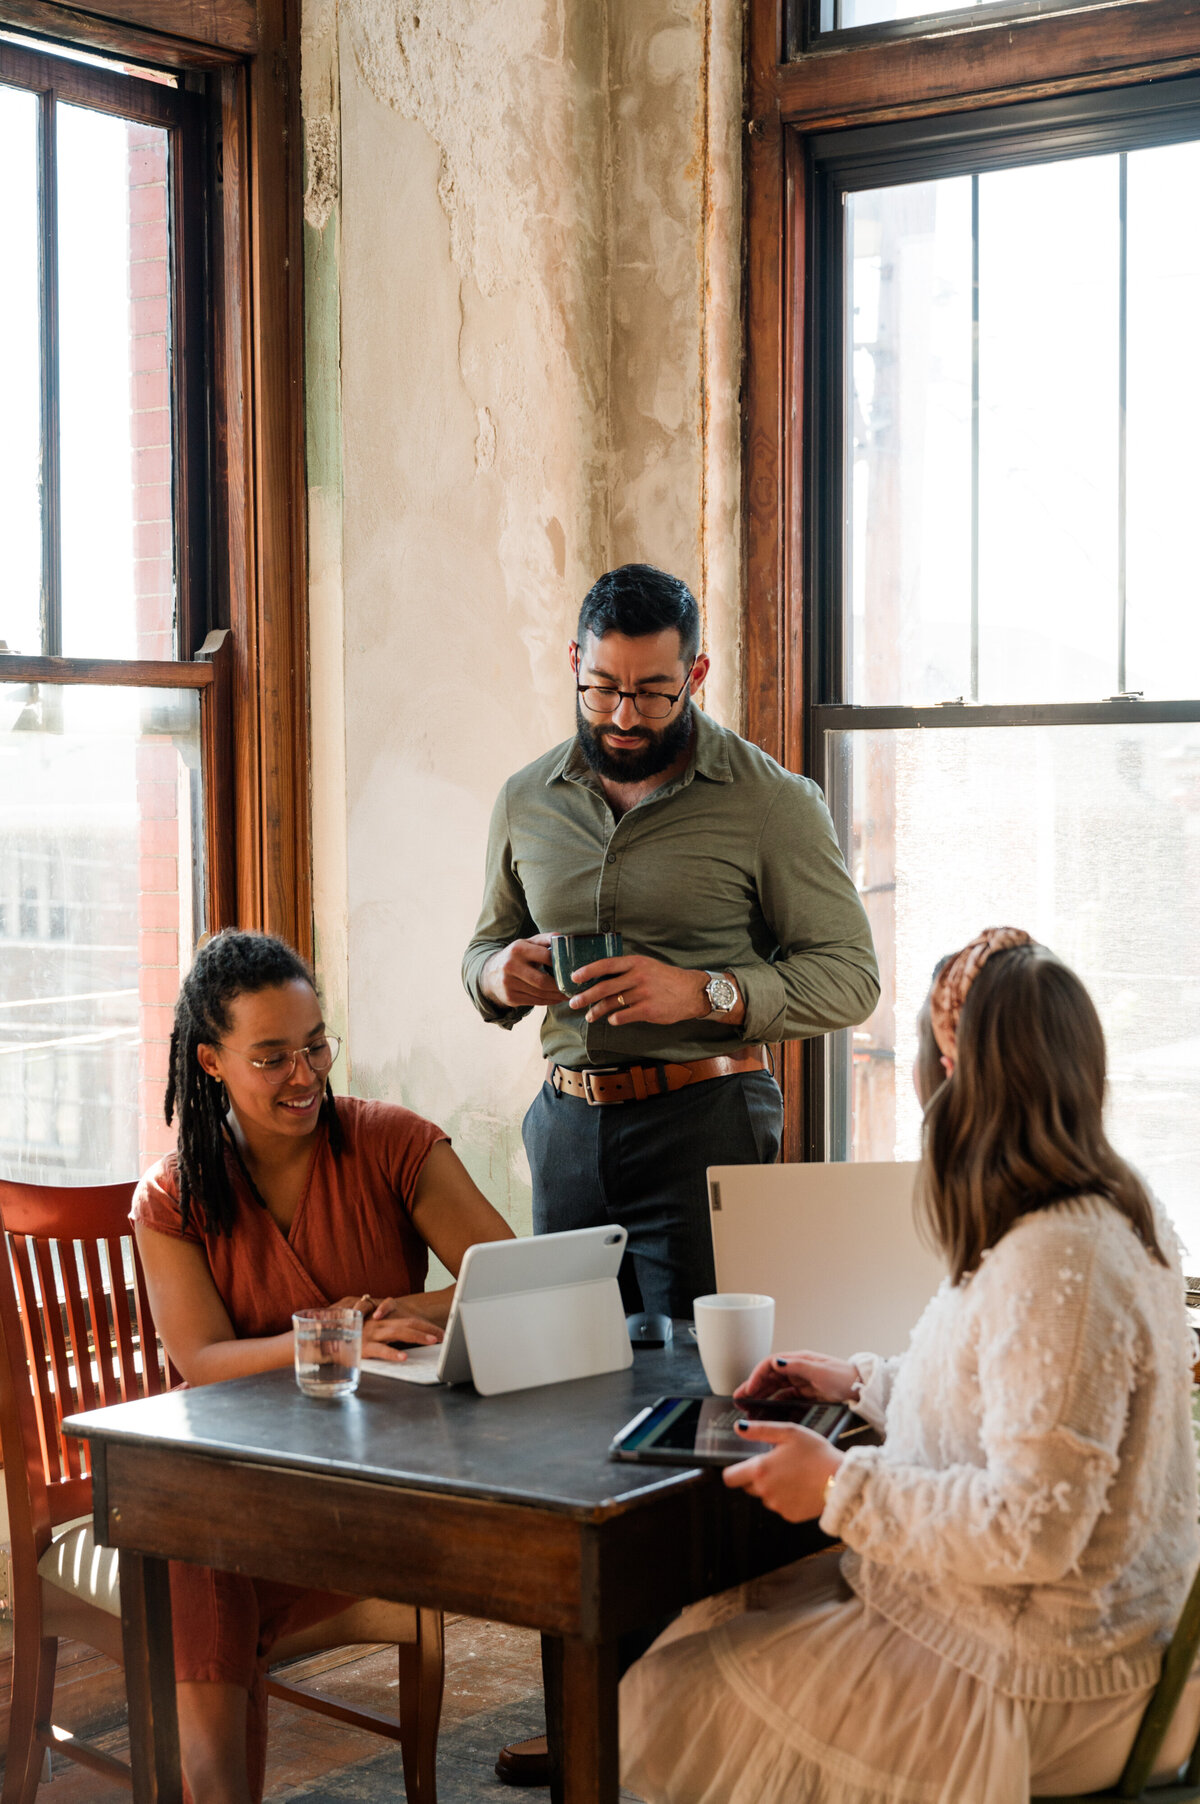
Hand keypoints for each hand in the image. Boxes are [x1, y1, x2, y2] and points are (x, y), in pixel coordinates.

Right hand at [334, 1295, 443, 1362]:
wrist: (321, 1341)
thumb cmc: (346, 1341)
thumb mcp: (369, 1337)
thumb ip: (386, 1338)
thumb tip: (407, 1345)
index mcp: (382, 1323)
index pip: (409, 1321)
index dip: (426, 1326)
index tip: (442, 1333)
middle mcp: (378, 1325)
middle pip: (408, 1323)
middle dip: (428, 1329)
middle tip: (444, 1336)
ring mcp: (370, 1334)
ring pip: (398, 1332)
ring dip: (417, 1336)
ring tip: (431, 1341)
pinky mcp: (362, 1347)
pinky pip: (380, 1350)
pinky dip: (393, 1353)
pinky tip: (404, 1357)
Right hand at [480, 934, 566, 1008]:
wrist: (490, 972)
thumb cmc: (516, 956)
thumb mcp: (527, 943)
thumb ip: (545, 939)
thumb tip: (565, 939)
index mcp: (518, 948)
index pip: (546, 957)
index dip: (561, 963)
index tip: (573, 968)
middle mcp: (510, 965)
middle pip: (542, 981)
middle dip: (560, 986)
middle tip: (573, 987)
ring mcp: (508, 983)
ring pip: (539, 994)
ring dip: (557, 996)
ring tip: (568, 994)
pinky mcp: (509, 997)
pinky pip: (534, 1001)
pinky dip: (549, 1001)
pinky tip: (557, 999)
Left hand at [567, 954, 709, 1025]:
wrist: (691, 991)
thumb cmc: (665, 978)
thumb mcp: (647, 966)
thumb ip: (626, 969)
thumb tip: (600, 977)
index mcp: (636, 962)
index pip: (606, 964)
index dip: (587, 971)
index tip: (574, 978)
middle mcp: (638, 976)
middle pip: (604, 987)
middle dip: (585, 997)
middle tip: (574, 1003)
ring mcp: (643, 993)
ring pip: (611, 1003)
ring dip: (597, 1011)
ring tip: (589, 1016)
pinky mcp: (648, 1010)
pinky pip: (623, 1016)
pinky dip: (614, 1019)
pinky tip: (611, 1020)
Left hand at [723, 1421, 842, 1522]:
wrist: (841, 1480)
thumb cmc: (817, 1453)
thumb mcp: (789, 1432)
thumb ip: (760, 1430)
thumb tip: (739, 1427)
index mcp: (761, 1470)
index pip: (729, 1478)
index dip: (733, 1471)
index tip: (743, 1465)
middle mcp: (765, 1492)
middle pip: (747, 1486)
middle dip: (756, 1477)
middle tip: (777, 1465)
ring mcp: (777, 1506)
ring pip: (765, 1496)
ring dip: (772, 1488)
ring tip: (793, 1475)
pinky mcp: (790, 1516)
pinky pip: (780, 1506)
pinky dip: (786, 1498)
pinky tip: (800, 1487)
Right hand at [735, 1350, 858, 1404]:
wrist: (863, 1389)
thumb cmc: (844, 1378)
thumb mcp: (820, 1371)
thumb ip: (797, 1366)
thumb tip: (776, 1362)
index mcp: (799, 1361)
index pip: (770, 1365)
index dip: (756, 1376)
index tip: (747, 1390)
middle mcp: (798, 1370)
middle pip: (770, 1378)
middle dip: (754, 1388)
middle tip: (740, 1401)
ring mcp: (802, 1382)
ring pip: (776, 1390)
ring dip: (761, 1398)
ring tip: (749, 1409)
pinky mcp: (807, 1394)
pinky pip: (786, 1399)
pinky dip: (775, 1405)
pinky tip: (768, 1413)